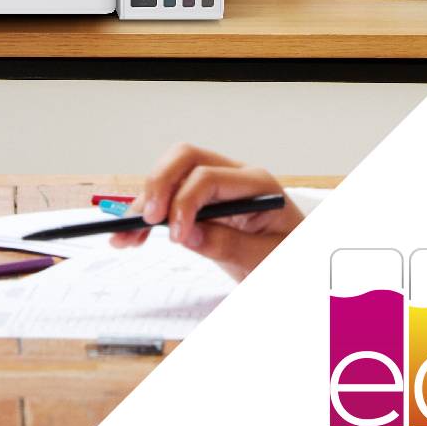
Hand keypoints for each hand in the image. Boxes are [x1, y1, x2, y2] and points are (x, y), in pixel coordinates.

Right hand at [111, 145, 303, 279]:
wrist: (301, 267)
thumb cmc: (291, 260)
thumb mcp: (267, 259)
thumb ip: (230, 246)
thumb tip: (188, 234)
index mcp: (257, 185)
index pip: (208, 177)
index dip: (184, 203)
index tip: (174, 235)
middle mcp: (235, 176)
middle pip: (186, 158)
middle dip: (159, 186)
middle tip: (145, 220)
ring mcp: (219, 185)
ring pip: (172, 173)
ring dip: (146, 200)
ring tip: (125, 234)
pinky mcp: (205, 202)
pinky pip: (171, 195)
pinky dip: (150, 212)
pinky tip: (133, 232)